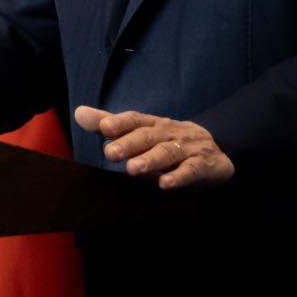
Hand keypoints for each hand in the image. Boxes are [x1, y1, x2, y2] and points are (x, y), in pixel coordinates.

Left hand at [75, 105, 233, 189]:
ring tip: (132, 169)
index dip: (120, 122)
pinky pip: (191, 170)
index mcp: (153, 124)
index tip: (103, 127)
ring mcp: (188, 148)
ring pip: (168, 152)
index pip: (135, 119)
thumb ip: (111, 124)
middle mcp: (170, 133)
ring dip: (150, 160)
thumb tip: (79, 113)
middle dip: (129, 144)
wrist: (217, 150)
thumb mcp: (141, 131)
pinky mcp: (204, 165)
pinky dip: (179, 177)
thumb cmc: (168, 141)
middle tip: (110, 153)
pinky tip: (165, 184)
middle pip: (148, 136)